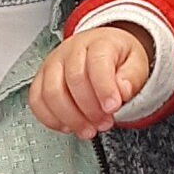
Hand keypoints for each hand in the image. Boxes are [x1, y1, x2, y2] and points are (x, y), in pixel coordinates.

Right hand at [29, 24, 154, 138]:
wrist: (102, 49)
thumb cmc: (118, 58)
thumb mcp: (136, 64)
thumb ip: (131, 77)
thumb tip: (122, 90)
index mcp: (98, 43)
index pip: (97, 63)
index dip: (104, 88)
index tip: (112, 107)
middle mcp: (71, 50)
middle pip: (73, 80)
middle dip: (89, 109)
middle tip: (104, 123)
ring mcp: (53, 64)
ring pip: (51, 92)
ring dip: (70, 118)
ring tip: (88, 130)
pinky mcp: (41, 78)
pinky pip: (36, 100)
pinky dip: (50, 119)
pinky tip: (68, 126)